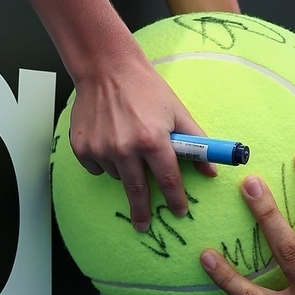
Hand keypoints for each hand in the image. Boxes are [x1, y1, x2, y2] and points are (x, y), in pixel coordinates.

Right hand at [69, 45, 214, 231]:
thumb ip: (197, 142)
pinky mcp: (82, 148)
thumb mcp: (178, 112)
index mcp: (153, 139)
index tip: (179, 211)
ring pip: (118, 176)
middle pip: (138, 191)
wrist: (107, 69)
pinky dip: (105, 161)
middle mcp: (125, 148)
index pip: (169, 180)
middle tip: (144, 225)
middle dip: (142, 211)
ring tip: (128, 143)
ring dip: (126, 170)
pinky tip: (110, 140)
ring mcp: (101, 149)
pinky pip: (98, 168)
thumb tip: (211, 169)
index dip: (176, 199)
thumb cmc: (146, 88)